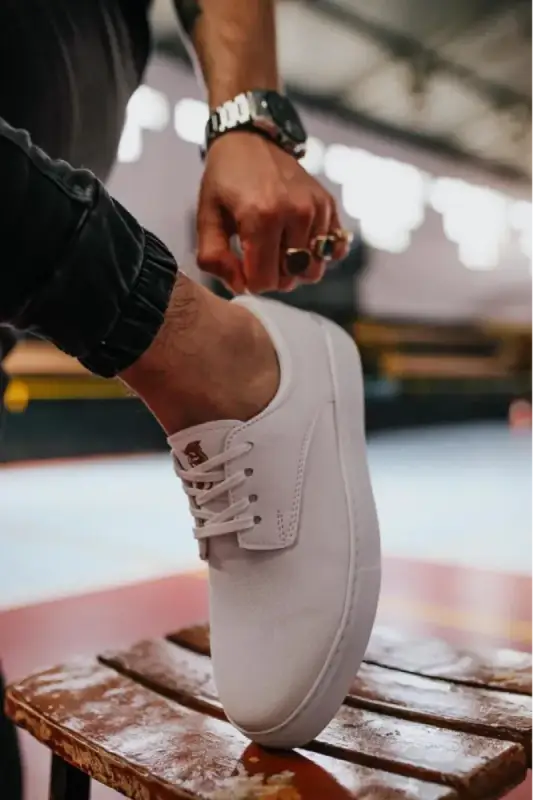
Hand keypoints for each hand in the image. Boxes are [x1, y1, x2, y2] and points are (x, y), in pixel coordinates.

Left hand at [195, 132, 347, 293]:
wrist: (249, 139)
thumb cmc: (224, 180)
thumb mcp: (206, 217)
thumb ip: (214, 258)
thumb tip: (241, 285)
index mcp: (261, 217)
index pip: (265, 282)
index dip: (250, 282)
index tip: (242, 265)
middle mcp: (295, 213)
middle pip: (291, 278)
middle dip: (272, 276)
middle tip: (257, 254)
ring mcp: (316, 209)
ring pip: (313, 269)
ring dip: (295, 267)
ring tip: (277, 247)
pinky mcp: (328, 205)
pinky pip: (333, 249)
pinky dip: (318, 253)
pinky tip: (300, 241)